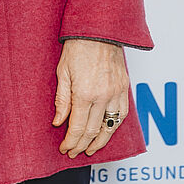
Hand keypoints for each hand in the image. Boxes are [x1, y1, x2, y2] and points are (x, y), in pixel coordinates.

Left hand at [52, 38, 129, 157]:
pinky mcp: (124, 88)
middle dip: (82, 145)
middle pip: (93, 131)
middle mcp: (103, 96)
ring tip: (91, 150)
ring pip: (110, 126)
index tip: (65, 148)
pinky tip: (106, 131)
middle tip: (74, 153)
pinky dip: (114, 126)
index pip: (78, 127)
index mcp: (84, 93)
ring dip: (100, 142)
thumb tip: (58, 122)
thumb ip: (61, 100)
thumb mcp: (62, 73)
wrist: (98, 30)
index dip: (71, 141)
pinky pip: (122, 114)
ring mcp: (116, 92)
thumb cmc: (77, 48)